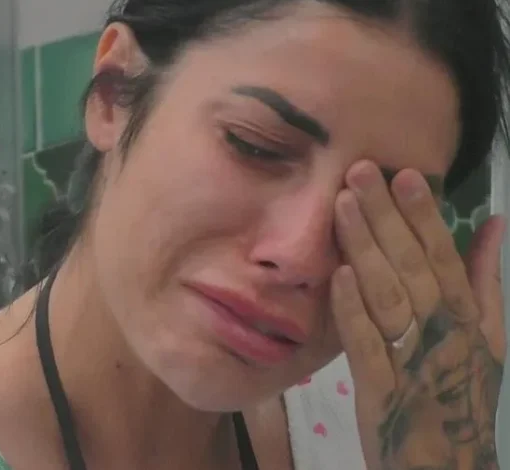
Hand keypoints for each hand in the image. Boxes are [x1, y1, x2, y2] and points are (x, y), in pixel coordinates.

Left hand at [331, 161, 505, 469]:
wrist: (443, 462)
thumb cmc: (459, 389)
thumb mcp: (487, 336)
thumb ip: (485, 279)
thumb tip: (494, 223)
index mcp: (467, 316)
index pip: (444, 256)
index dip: (425, 215)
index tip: (405, 174)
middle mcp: (443, 332)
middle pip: (411, 267)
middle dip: (386, 217)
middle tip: (360, 171)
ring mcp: (410, 360)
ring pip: (388, 296)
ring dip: (365, 248)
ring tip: (343, 205)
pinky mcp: (379, 389)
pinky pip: (366, 344)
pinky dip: (353, 309)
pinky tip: (337, 274)